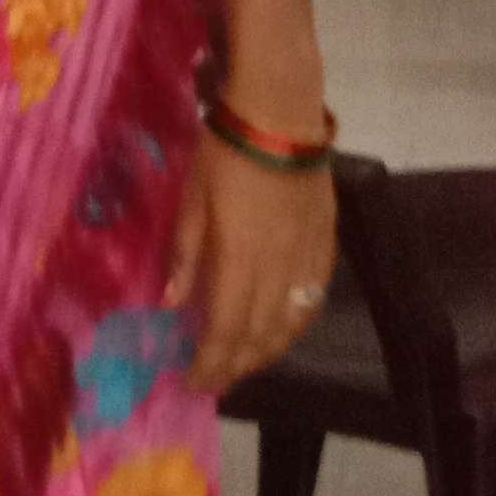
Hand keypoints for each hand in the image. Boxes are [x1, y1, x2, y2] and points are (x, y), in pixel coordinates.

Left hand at [167, 136, 337, 399]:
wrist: (280, 112)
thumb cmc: (225, 151)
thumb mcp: (191, 199)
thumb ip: (185, 256)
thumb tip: (170, 305)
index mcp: (240, 260)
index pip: (226, 331)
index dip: (209, 364)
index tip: (192, 383)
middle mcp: (278, 269)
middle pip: (260, 335)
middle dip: (236, 365)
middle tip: (215, 380)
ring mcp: (306, 257)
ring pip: (291, 324)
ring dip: (267, 352)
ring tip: (244, 363)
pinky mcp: (325, 241)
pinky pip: (315, 297)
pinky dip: (297, 323)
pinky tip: (283, 329)